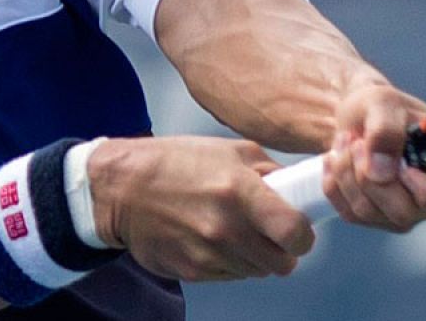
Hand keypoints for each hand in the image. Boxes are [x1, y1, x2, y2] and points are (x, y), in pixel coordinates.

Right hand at [88, 136, 315, 281]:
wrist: (122, 188)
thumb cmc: (174, 163)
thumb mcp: (228, 150)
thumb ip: (268, 172)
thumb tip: (296, 191)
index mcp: (241, 191)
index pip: (296, 233)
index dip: (304, 235)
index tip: (299, 229)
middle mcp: (226, 228)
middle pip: (282, 263)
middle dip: (282, 250)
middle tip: (270, 233)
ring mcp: (208, 254)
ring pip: (256, 272)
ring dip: (254, 256)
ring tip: (235, 230)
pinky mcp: (192, 272)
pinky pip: (228, 276)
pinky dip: (228, 262)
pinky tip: (211, 238)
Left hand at [321, 83, 425, 230]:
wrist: (355, 117)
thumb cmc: (379, 106)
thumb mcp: (383, 102)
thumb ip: (386, 130)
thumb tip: (381, 172)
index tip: (402, 165)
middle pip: (405, 212)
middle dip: (369, 175)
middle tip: (355, 141)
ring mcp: (405, 210)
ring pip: (371, 212)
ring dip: (347, 173)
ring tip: (345, 142)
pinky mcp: (376, 217)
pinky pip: (351, 213)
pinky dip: (334, 184)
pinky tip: (335, 159)